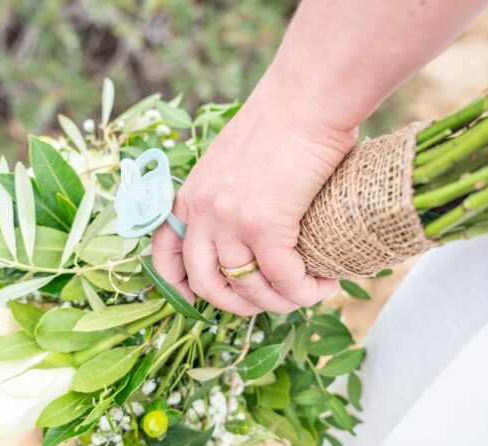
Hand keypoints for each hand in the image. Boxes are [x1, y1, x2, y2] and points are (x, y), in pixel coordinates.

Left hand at [151, 76, 356, 315]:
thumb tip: (255, 226)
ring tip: (305, 292)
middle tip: (267, 301)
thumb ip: (230, 194)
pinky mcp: (264, 226)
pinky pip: (283, 280)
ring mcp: (229, 221)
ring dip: (279, 302)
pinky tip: (323, 285)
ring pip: (247, 288)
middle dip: (235, 305)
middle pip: (204, 284)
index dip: (177, 285)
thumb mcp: (234, 159)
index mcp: (190, 197)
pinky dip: (304, 291)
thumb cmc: (280, 121)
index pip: (164, 254)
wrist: (304, 98)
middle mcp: (202, 213)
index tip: (198, 298)